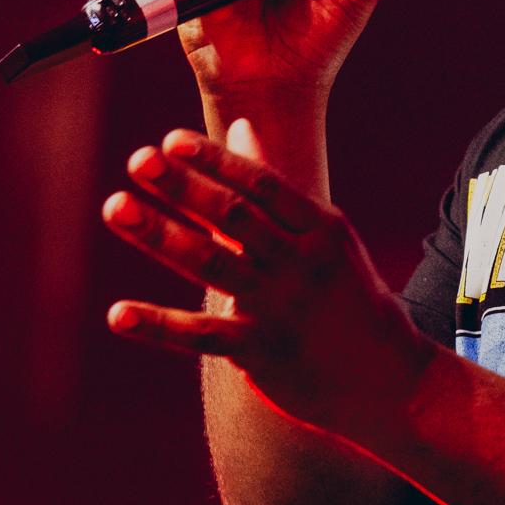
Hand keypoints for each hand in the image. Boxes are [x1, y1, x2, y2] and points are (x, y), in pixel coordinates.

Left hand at [101, 116, 435, 437]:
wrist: (389, 378)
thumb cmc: (345, 294)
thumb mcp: (323, 236)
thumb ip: (273, 188)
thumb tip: (241, 127)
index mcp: (321, 228)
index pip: (262, 185)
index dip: (216, 161)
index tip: (171, 141)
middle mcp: (302, 263)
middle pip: (234, 217)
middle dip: (184, 186)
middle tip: (138, 159)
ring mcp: (281, 308)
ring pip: (213, 264)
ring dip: (160, 234)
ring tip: (115, 206)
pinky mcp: (261, 353)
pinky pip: (202, 336)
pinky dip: (158, 324)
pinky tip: (118, 313)